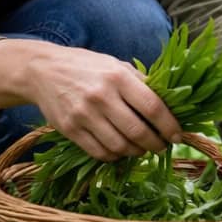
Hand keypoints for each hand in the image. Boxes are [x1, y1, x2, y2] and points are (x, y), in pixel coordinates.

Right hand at [23, 43, 181, 160]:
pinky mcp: (70, 130)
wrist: (43, 70)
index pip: (152, 107)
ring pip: (119, 146)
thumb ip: (141, 83)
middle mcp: (101, 96)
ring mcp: (83, 115)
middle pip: (137, 131)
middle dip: (156, 144)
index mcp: (118, 77)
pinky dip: (115, 156)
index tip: (177, 136)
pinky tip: (121, 150)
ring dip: (136, 152)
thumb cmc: (87, 67)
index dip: (169, 126)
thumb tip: (170, 105)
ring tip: (142, 148)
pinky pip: (99, 152)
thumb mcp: (117, 65)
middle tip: (162, 146)